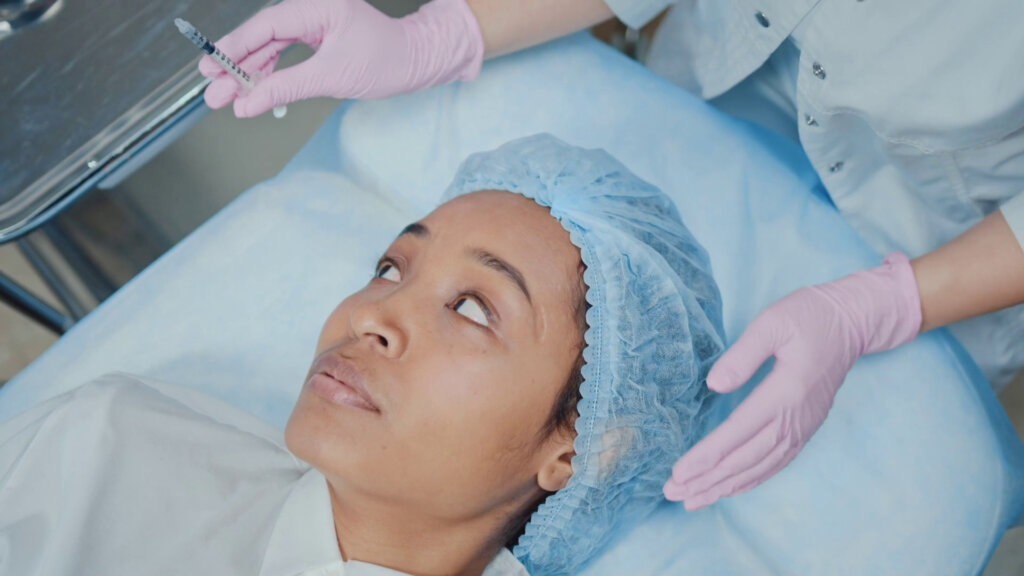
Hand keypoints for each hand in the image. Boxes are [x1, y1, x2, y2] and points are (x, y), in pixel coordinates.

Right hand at [198, 0, 483, 116]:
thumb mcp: (333, 78)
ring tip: (226, 97)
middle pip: (262, 37)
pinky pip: (285, 53)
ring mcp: (315, 22)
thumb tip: (248, 103)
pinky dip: (269, 73)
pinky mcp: (318, 37)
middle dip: (236, 67)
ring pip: (270, 47)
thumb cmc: (387, 62)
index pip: (266, 25)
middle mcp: (313, 9)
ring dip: (249, 73)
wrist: (418, 62)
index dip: (235, 48)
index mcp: (318, 6)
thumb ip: (286, 89)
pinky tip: (253, 91)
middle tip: (213, 93)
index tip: (211, 68)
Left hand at [663, 252, 921, 510]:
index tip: (679, 473)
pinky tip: (730, 489)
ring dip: (725, 487)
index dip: (706, 456)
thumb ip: (743, 354)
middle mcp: (794, 419)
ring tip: (692, 501)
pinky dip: (751, 480)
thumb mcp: (773, 323)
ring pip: (759, 467)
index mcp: (784, 393)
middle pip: (744, 459)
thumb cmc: (808, 316)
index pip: (736, 433)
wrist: (852, 323)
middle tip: (672, 493)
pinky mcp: (806, 428)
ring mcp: (802, 427)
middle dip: (707, 480)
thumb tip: (714, 385)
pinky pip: (776, 463)